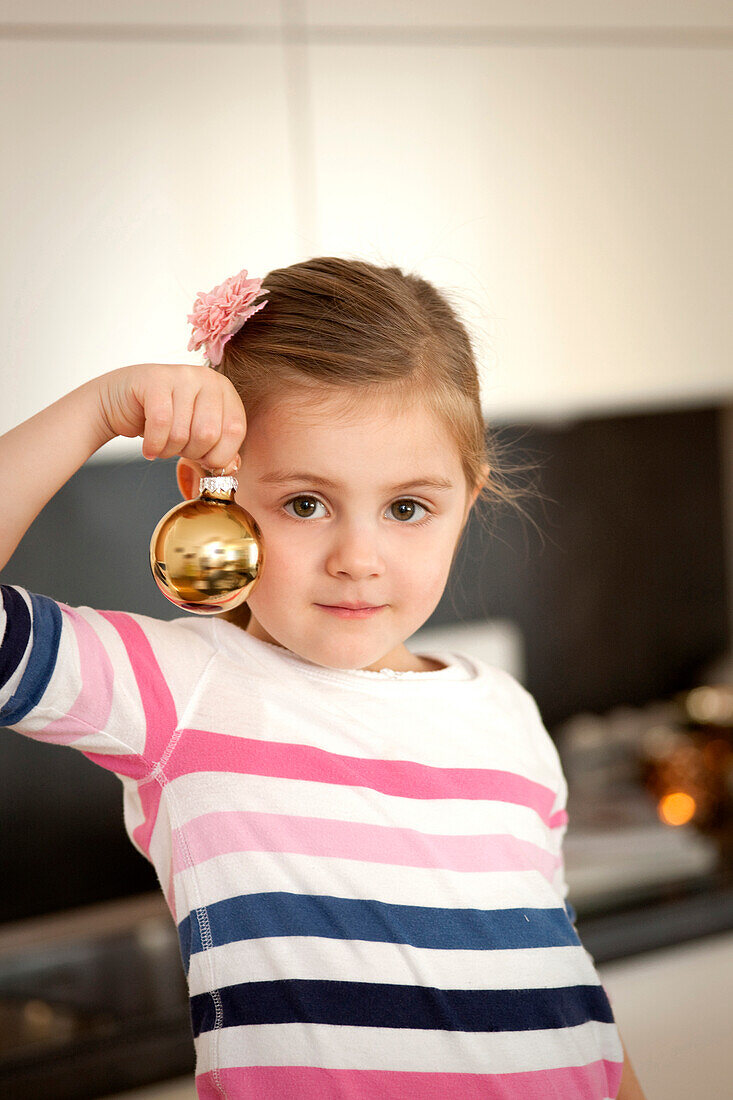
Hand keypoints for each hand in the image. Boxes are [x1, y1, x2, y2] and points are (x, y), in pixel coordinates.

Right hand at [96, 363, 245, 474]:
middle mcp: (207, 377)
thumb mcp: (196, 435)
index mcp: (225, 390)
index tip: (204, 458)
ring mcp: (181, 375)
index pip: (236, 430)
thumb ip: (219, 452)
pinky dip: (154, 445)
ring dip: (169, 450)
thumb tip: (230, 468)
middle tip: (178, 449)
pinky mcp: (155, 379)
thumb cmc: (163, 420)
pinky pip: (160, 424)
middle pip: (209, 434)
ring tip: (162, 444)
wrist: (118, 401)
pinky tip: (149, 449)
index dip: (219, 454)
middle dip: (191, 453)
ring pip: (182, 432)